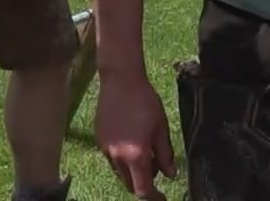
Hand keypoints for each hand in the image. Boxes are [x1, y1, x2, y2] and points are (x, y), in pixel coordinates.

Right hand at [95, 72, 175, 199]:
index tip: (162, 197)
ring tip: (145, 150)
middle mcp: (117, 156)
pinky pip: (112, 159)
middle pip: (130, 184)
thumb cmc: (145, 102)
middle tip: (156, 167)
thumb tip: (170, 174)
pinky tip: (131, 140)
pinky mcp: (99, 140)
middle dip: (144, 183)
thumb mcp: (161, 129)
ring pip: (120, 172)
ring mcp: (106, 148)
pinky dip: (123, 159)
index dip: (154, 197)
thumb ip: (165, 155)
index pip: (143, 190)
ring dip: (133, 171)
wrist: (120, 81)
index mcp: (136, 155)